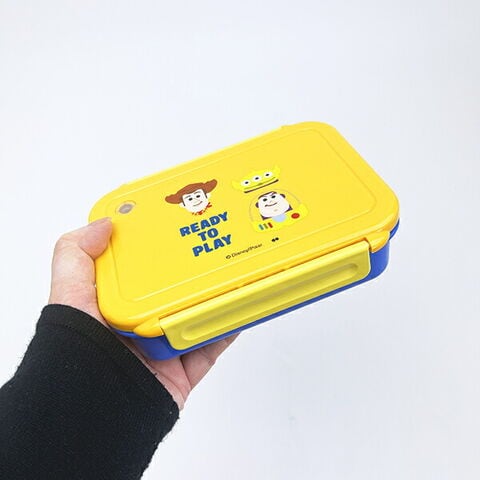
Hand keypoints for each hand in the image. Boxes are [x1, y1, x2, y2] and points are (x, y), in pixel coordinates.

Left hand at [48, 218, 236, 408]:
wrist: (97, 409)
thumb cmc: (78, 348)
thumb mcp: (68, 294)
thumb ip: (76, 254)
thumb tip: (104, 222)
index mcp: (118, 303)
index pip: (141, 267)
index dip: (157, 245)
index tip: (178, 221)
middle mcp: (143, 323)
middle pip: (175, 290)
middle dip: (194, 268)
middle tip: (215, 241)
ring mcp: (165, 346)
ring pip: (198, 314)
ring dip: (217, 296)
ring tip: (235, 269)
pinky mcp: (185, 369)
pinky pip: (213, 345)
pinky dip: (228, 327)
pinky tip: (242, 306)